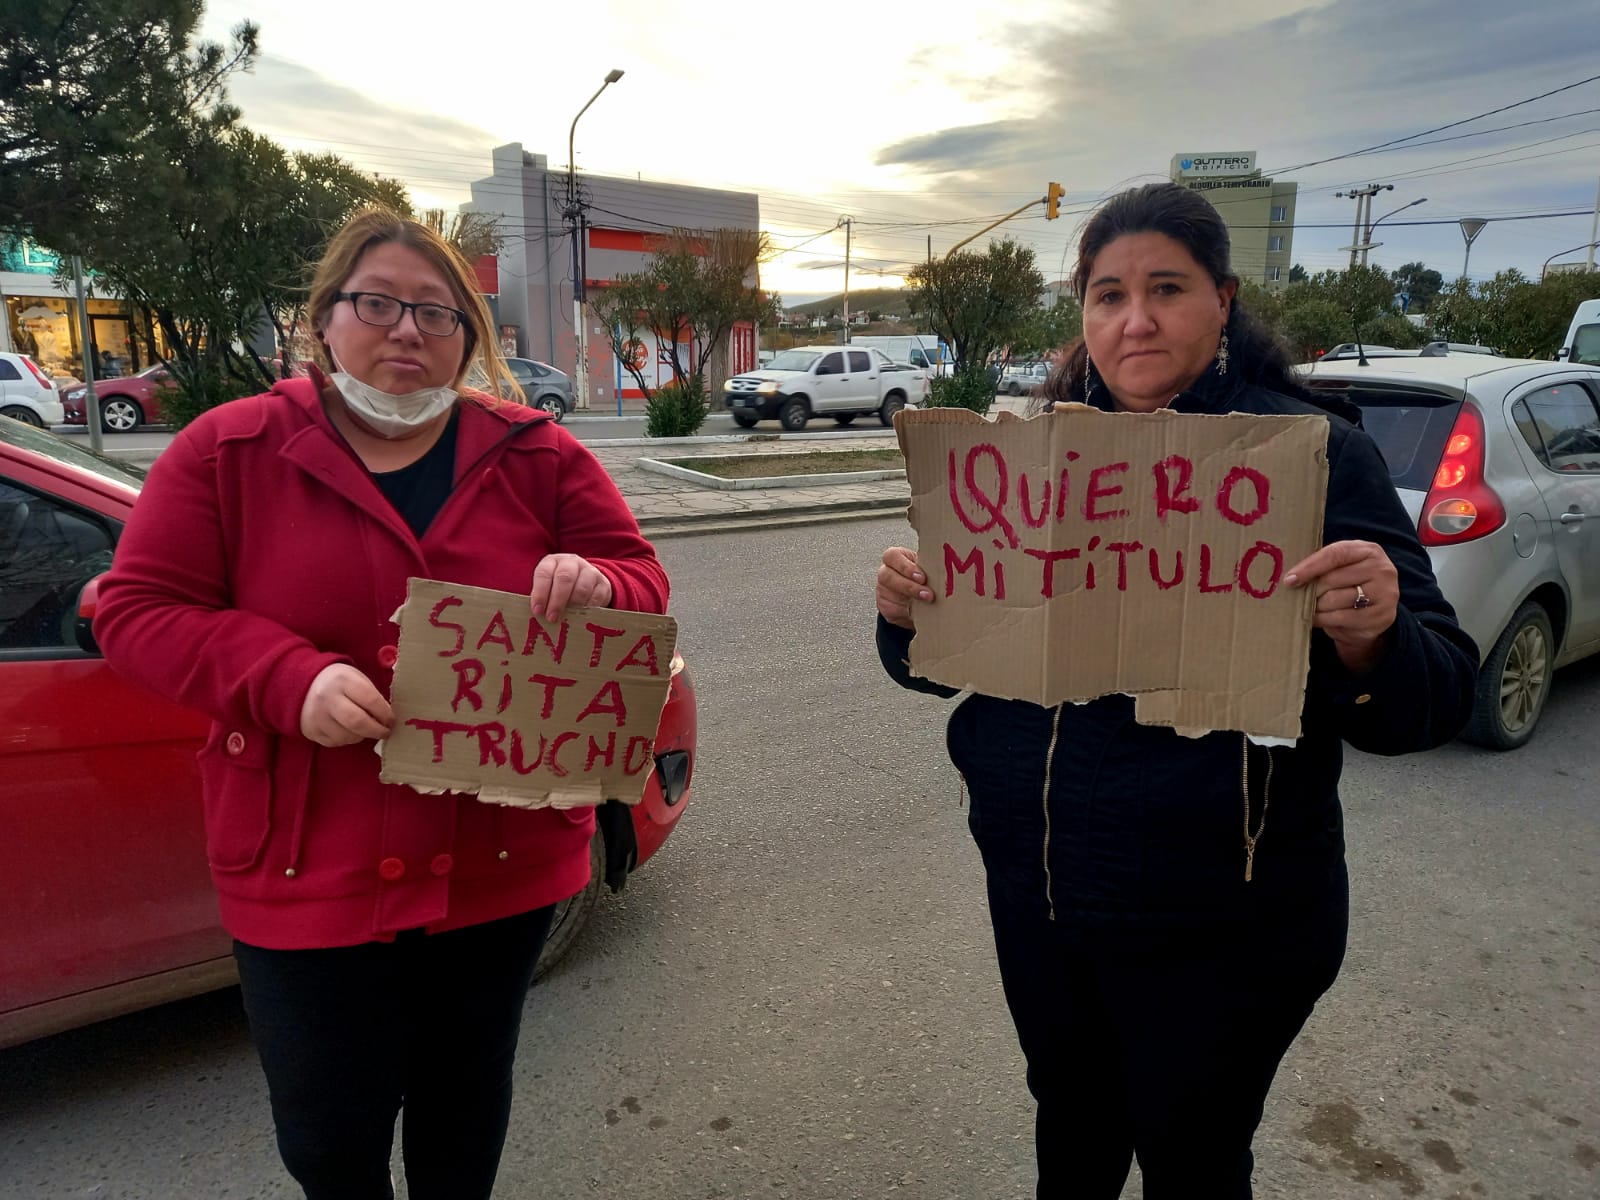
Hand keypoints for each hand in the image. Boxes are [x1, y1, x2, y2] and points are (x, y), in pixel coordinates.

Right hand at [299, 663, 393, 746]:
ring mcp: (317, 716)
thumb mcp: (356, 679)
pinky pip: (336, 742)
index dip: (386, 714)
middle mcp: (327, 698)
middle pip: (358, 722)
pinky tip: (349, 730)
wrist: (304, 686)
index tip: (392, 720)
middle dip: (377, 730)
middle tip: (385, 732)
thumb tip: (388, 718)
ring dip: (362, 735)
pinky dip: (347, 739)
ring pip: (348, 736)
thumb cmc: (339, 683)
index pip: (370, 700)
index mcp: (343, 680)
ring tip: (366, 729)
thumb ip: (372, 695)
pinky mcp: (311, 730)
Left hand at [531, 553, 613, 623]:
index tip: (538, 611)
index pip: (544, 573)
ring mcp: (589, 570)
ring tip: (567, 620)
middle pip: (564, 578)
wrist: (586, 582)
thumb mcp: (548, 588)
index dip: (540, 593)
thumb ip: (542, 599)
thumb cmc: (559, 588)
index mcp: (552, 562)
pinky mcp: (603, 583)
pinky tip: (581, 617)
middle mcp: (571, 562)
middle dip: (557, 600)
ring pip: (582, 588)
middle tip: (552, 618)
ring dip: (573, 606)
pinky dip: (588, 609)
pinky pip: (596, 597)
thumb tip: (538, 616)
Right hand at [877, 546, 932, 630]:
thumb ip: (930, 568)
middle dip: (909, 586)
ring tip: (926, 603)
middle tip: (928, 593)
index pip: (892, 556)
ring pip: (888, 593)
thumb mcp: (927, 570)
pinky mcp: (885, 606)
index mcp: (897, 558)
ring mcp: (883, 589)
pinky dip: (905, 611)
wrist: (917, 602)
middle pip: (888, 576)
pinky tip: (917, 612)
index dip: (905, 567)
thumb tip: (948, 571)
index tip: (922, 577)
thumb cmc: (924, 580)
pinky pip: (891, 608)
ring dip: (909, 599)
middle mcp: (887, 572)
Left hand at [1283, 539, 1398, 672]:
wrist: (1373, 615)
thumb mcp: (1341, 568)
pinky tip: (1318, 618)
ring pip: (1334, 599)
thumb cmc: (1349, 585)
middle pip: (1332, 579)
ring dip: (1316, 606)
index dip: (1310, 567)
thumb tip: (1291, 576)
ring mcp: (1385, 593)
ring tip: (1312, 606)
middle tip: (1301, 596)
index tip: (1290, 579)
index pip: (1335, 554)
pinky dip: (1323, 619)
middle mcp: (1382, 569)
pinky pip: (1341, 617)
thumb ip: (1322, 566)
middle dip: (1312, 590)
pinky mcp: (1381, 616)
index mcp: (1369, 551)